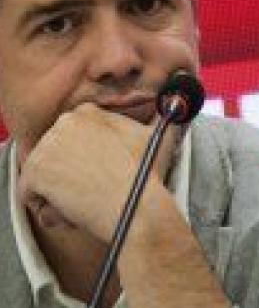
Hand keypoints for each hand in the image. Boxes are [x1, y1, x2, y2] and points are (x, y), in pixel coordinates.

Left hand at [18, 103, 180, 242]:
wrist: (136, 205)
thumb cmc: (148, 176)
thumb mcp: (159, 137)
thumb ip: (165, 115)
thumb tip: (180, 98)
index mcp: (87, 113)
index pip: (72, 141)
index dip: (86, 161)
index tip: (103, 174)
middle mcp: (62, 124)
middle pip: (56, 157)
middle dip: (71, 176)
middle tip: (98, 189)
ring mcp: (45, 147)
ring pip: (44, 177)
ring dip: (62, 193)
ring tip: (90, 200)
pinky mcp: (34, 173)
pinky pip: (30, 195)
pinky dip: (49, 208)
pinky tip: (75, 208)